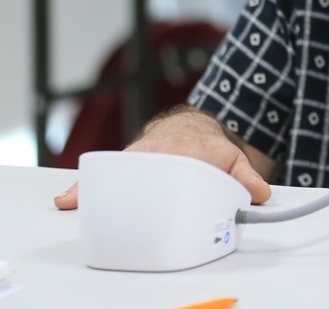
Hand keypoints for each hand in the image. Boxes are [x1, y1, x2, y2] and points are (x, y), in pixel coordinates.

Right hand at [52, 109, 271, 209]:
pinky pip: (105, 175)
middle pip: (135, 167)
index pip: (171, 158)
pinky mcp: (126, 166)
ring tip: (72, 199)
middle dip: (119, 182)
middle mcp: (156, 151)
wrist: (189, 127)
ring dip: (94, 185)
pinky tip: (69, 199)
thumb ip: (246, 176)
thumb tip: (259, 193)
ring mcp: (138, 157)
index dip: (161, 168)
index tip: (151, 179)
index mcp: (183, 149)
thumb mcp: (232, 159)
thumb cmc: (209, 147)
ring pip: (115, 170)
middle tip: (97, 200)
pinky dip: (86, 186)